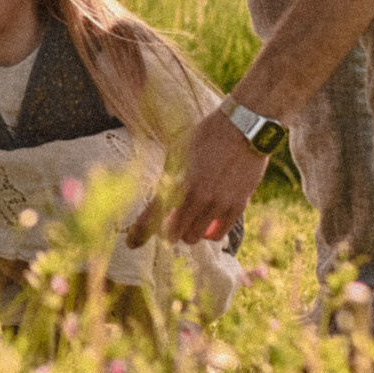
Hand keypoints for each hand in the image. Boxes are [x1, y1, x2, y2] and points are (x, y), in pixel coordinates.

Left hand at [151, 109, 268, 244]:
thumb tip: (157, 199)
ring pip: (195, 237)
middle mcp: (196, 197)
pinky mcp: (237, 206)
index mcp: (177, 181)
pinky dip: (210, 232)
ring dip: (189, 232)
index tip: (131, 243)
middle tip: (171, 224)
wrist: (242, 129)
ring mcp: (218, 203)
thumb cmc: (205, 136)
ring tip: (191, 221)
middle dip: (169, 231)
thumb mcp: (177, 152)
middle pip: (174, 234)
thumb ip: (167, 178)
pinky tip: (208, 223)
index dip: (139, 233)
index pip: (152, 216)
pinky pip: (219, 234)